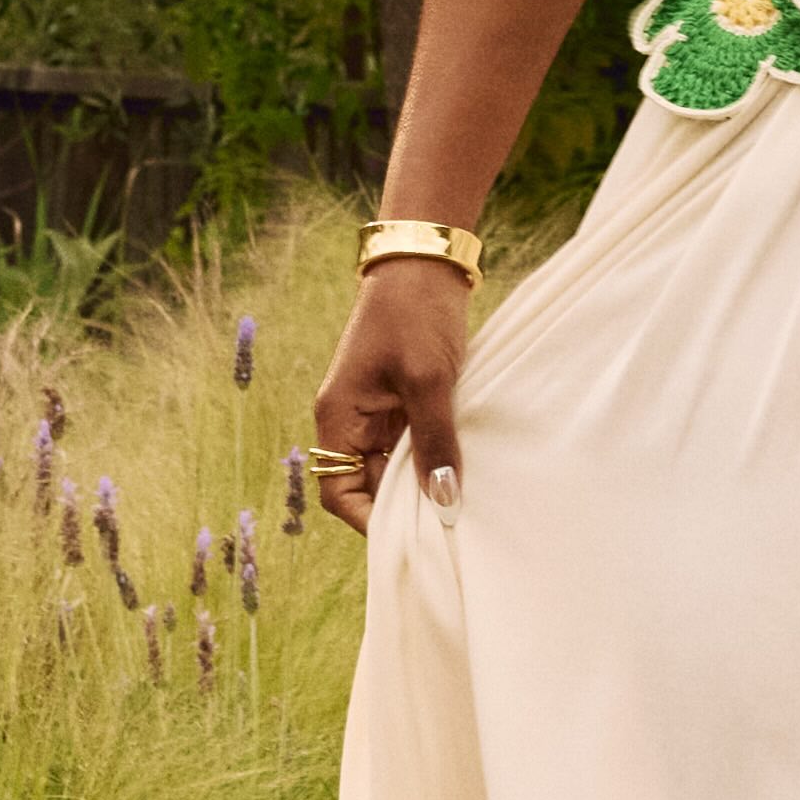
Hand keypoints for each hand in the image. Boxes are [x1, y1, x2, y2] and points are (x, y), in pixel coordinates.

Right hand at [310, 263, 468, 537]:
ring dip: (419, 483)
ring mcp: (374, 412)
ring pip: (390, 468)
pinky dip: (429, 459)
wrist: (425, 263)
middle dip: (401, 508)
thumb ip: (434, 441)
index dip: (369, 521)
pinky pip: (408, 446)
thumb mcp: (429, 381)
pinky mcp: (399, 402)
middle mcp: (349, 420)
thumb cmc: (417, 315)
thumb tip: (442, 501)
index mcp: (338, 416)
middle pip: (364, 485)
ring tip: (458, 503)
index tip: (414, 536)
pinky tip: (461, 469)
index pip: (338, 492)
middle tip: (446, 527)